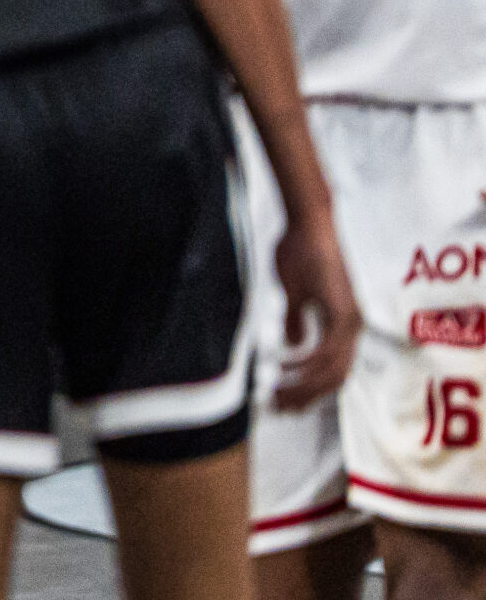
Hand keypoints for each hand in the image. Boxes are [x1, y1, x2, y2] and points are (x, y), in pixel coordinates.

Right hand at [273, 212, 361, 410]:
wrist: (310, 223)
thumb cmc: (300, 250)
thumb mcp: (295, 292)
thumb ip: (297, 318)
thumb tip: (293, 342)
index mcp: (344, 324)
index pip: (331, 370)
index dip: (309, 388)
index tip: (284, 399)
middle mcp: (353, 327)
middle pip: (333, 378)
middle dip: (304, 396)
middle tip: (278, 407)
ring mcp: (350, 321)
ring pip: (331, 371)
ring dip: (303, 386)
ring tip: (277, 393)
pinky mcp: (343, 313)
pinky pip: (327, 352)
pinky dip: (305, 364)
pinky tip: (285, 367)